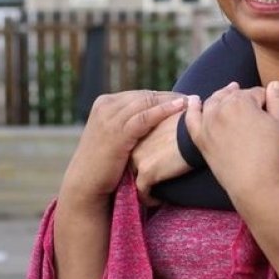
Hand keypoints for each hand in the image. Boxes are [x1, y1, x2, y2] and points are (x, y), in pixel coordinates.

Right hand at [60, 90, 186, 206]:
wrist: (85, 183)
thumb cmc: (103, 162)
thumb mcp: (114, 135)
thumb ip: (128, 121)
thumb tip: (153, 114)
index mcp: (105, 103)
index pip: (140, 95)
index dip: (164, 96)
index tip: (184, 98)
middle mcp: (106, 106)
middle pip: (145, 96)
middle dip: (170, 96)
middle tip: (193, 98)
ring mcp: (110, 118)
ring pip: (147, 103)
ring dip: (171, 100)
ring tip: (192, 101)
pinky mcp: (117, 132)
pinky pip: (145, 117)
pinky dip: (164, 110)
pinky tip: (180, 108)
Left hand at [129, 110, 190, 205]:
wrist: (195, 132)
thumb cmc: (192, 124)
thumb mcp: (176, 121)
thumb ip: (169, 127)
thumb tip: (180, 127)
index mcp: (142, 132)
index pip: (138, 150)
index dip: (147, 158)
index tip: (157, 166)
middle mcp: (136, 145)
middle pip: (133, 165)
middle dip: (142, 173)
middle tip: (155, 182)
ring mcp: (139, 159)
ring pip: (135, 179)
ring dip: (145, 187)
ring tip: (156, 193)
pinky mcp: (146, 172)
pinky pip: (143, 192)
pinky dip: (149, 198)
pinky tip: (159, 200)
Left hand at [185, 81, 278, 207]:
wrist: (257, 186)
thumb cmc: (274, 153)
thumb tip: (273, 84)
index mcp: (241, 101)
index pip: (256, 92)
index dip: (267, 102)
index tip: (272, 116)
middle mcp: (220, 108)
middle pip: (234, 95)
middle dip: (246, 99)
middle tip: (258, 112)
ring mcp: (208, 124)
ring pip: (214, 102)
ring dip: (223, 97)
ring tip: (230, 97)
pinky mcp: (201, 140)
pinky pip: (191, 119)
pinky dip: (192, 108)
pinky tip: (194, 101)